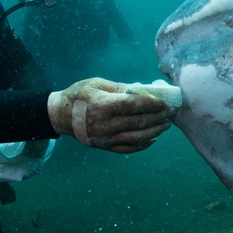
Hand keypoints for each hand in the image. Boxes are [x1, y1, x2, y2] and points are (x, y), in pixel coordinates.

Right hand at [47, 77, 171, 153]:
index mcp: (102, 106)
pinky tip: (153, 138)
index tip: (165, 102)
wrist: (60, 115)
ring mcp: (104, 139)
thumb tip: (144, 90)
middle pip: (137, 122)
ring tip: (166, 124)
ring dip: (155, 131)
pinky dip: (142, 144)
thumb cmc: (79, 95)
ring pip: (136, 137)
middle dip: (158, 117)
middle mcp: (104, 125)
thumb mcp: (97, 84)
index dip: (152, 104)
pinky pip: (128, 148)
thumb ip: (121, 88)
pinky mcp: (104, 147)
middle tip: (171, 111)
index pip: (133, 105)